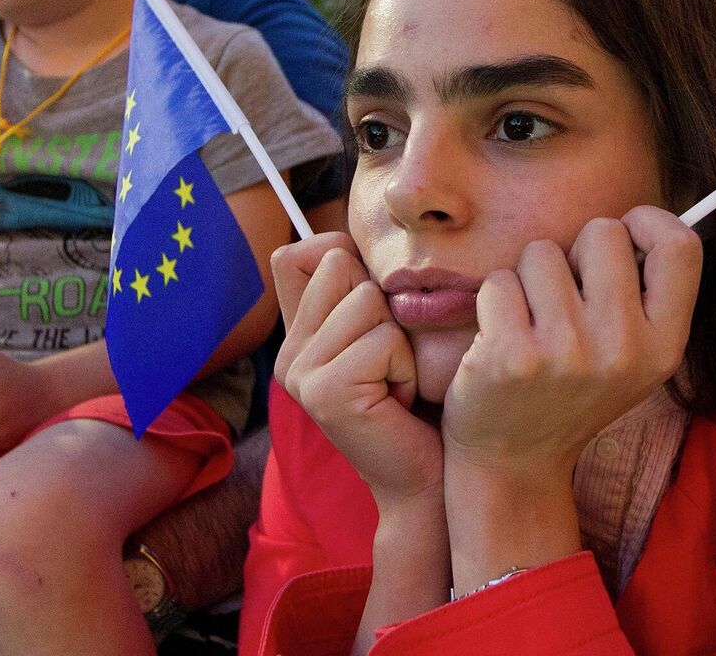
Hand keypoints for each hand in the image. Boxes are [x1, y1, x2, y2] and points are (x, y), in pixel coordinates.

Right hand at [272, 232, 442, 506]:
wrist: (427, 480)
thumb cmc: (420, 404)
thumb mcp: (388, 335)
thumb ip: (360, 290)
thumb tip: (344, 236)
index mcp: (297, 336)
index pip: (296, 254)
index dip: (343, 260)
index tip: (374, 313)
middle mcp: (288, 353)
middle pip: (339, 265)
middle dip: (386, 308)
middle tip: (391, 365)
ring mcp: (299, 373)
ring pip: (366, 299)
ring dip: (401, 341)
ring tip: (396, 384)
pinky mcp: (323, 392)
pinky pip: (383, 339)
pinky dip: (407, 368)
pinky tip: (399, 402)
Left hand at [441, 207, 701, 483]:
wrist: (514, 461)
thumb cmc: (571, 391)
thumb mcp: (631, 356)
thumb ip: (645, 293)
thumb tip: (643, 217)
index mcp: (664, 346)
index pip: (681, 246)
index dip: (649, 222)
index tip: (625, 233)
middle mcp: (624, 349)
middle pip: (603, 232)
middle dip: (576, 252)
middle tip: (564, 298)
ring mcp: (568, 353)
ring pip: (543, 252)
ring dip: (529, 279)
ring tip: (531, 326)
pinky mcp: (514, 356)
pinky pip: (499, 281)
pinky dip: (494, 301)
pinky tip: (500, 340)